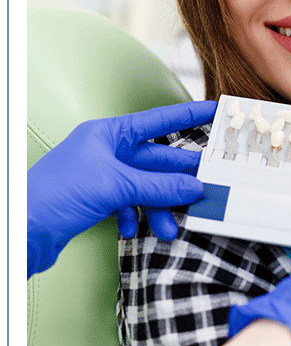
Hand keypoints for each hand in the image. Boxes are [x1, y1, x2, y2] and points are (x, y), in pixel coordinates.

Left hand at [27, 100, 216, 277]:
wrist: (20, 233)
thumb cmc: (54, 196)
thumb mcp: (115, 186)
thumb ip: (159, 186)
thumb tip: (193, 187)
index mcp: (109, 134)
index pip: (158, 120)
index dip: (188, 114)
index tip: (214, 111)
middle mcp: (107, 151)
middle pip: (156, 160)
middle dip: (178, 177)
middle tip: (205, 184)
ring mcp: (102, 176)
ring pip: (146, 186)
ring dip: (159, 207)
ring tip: (170, 226)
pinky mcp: (97, 200)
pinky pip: (130, 204)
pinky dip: (137, 216)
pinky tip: (133, 229)